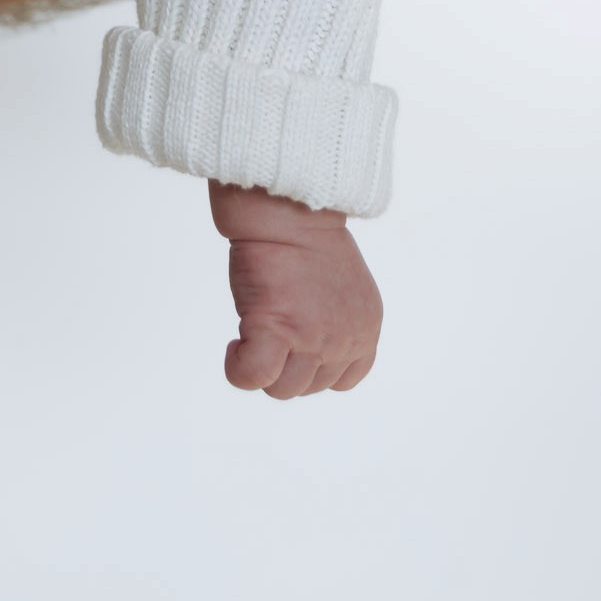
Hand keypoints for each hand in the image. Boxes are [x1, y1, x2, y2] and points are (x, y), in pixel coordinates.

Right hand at [209, 181, 382, 398]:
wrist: (289, 212)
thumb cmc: (305, 240)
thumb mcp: (341, 289)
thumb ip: (334, 323)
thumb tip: (303, 350)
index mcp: (366, 329)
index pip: (343, 379)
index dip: (312, 365)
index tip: (294, 340)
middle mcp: (346, 340)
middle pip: (307, 387)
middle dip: (283, 363)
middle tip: (269, 324)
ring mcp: (316, 340)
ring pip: (281, 388)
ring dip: (261, 365)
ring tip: (253, 327)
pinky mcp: (280, 332)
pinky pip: (254, 376)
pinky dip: (237, 368)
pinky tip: (235, 344)